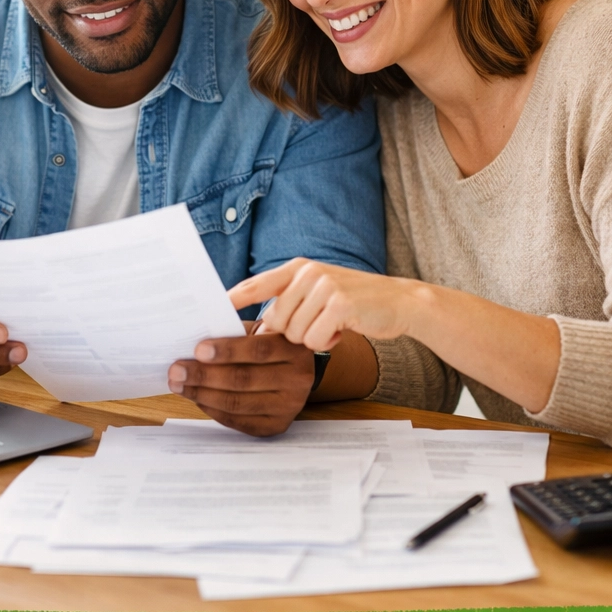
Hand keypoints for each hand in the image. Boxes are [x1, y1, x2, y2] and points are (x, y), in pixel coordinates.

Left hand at [167, 326, 315, 436]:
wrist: (293, 369)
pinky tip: (196, 398)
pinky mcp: (277, 425)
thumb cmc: (267, 343)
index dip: (227, 351)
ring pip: (238, 403)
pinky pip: (238, 421)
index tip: (197, 349)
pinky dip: (213, 410)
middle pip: (244, 380)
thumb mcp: (259, 329)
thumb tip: (193, 337)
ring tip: (179, 385)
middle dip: (204, 375)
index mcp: (295, 349)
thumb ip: (234, 330)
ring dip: (202, 394)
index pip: (259, 350)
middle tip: (176, 371)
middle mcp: (298, 380)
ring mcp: (289, 406)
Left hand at [228, 258, 417, 351]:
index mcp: (297, 268)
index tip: (213, 310)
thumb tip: (256, 334)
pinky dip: (327, 342)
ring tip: (332, 325)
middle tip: (316, 327)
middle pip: (275, 320)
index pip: (256, 284)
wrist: (398, 301)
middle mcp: (307, 273)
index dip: (233, 299)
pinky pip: (315, 339)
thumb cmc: (353, 303)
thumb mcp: (318, 294)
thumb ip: (289, 305)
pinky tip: (343, 330)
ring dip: (312, 338)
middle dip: (291, 334)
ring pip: (294, 334)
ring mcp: (324, 286)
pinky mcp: (340, 304)